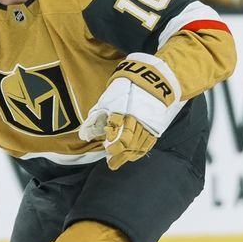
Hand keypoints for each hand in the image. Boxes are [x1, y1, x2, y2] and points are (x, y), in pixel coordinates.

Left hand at [79, 55, 184, 169]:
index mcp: (123, 109)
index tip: (106, 149)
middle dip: (118, 153)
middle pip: (128, 140)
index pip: (117, 130)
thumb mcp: (108, 98)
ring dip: (127, 155)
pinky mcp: (156, 125)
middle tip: (110, 162)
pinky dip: (140, 151)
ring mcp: (147, 122)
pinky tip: (133, 157)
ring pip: (138, 143)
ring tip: (118, 163)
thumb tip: (87, 133)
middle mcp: (136, 117)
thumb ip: (98, 115)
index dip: (112, 143)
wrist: (151, 78)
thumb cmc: (126, 88)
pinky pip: (149, 141)